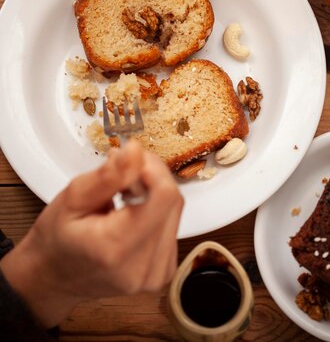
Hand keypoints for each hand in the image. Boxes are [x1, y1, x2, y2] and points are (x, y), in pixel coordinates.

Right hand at [0, 140, 183, 327]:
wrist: (54, 278)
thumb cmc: (57, 240)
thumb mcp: (72, 198)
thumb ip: (108, 175)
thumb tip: (135, 151)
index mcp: (116, 248)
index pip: (164, 196)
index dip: (152, 169)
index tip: (131, 160)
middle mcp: (143, 268)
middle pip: (172, 201)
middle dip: (151, 177)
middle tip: (123, 173)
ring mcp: (156, 274)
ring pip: (175, 211)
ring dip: (155, 192)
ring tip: (124, 194)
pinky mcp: (163, 272)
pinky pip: (172, 226)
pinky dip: (156, 210)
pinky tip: (133, 212)